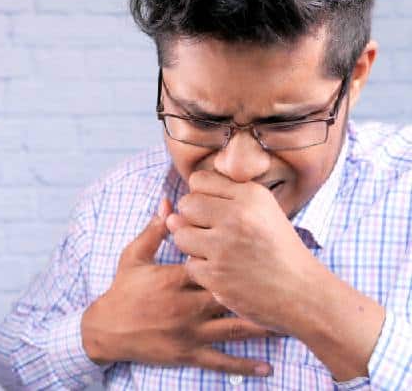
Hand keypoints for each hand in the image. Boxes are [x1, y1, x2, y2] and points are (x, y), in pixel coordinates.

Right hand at [81, 198, 273, 376]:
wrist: (107, 330)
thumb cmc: (122, 290)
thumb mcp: (134, 256)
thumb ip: (154, 230)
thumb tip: (169, 201)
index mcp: (174, 279)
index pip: (212, 262)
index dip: (236, 255)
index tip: (260, 247)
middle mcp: (185, 306)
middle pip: (230, 294)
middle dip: (258, 289)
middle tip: (289, 282)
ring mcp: (189, 332)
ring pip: (232, 328)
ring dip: (262, 325)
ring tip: (289, 320)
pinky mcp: (188, 354)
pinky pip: (220, 361)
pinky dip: (244, 365)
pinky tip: (267, 365)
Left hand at [167, 169, 324, 333]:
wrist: (302, 293)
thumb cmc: (277, 249)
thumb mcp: (262, 212)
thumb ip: (219, 201)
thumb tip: (169, 214)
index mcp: (251, 195)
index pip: (199, 180)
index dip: (203, 196)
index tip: (219, 212)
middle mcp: (237, 216)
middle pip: (186, 204)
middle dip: (193, 219)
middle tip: (215, 234)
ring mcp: (225, 246)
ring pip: (180, 234)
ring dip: (193, 245)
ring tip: (217, 252)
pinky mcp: (216, 274)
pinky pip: (189, 264)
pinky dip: (202, 270)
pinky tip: (223, 272)